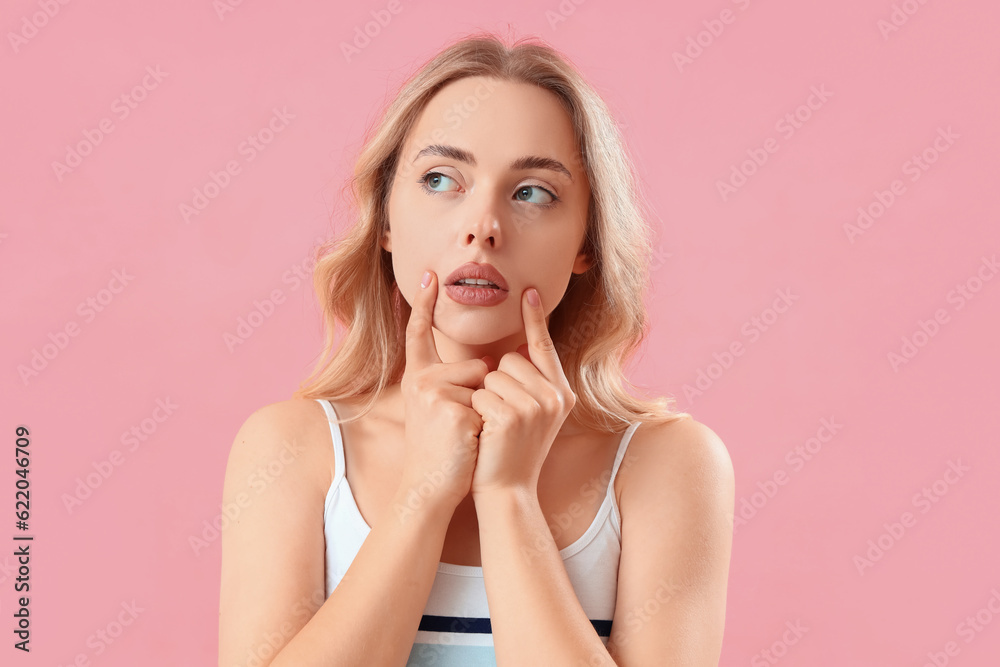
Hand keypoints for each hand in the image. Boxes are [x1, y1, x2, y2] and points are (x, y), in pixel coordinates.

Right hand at [398, 270, 488, 512]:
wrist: (432, 486)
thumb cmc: (446, 450)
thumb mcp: (446, 409)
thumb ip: (460, 382)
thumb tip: (494, 359)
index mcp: (418, 378)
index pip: (420, 334)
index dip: (425, 304)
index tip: (431, 275)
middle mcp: (421, 381)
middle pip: (478, 365)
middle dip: (484, 393)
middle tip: (462, 425)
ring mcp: (434, 394)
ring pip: (486, 382)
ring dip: (488, 408)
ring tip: (466, 434)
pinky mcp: (450, 409)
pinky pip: (489, 402)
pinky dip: (487, 424)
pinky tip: (468, 441)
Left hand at [469, 287, 576, 496]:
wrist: (507, 491)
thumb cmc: (511, 450)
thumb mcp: (532, 415)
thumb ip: (531, 383)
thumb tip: (521, 346)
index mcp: (562, 394)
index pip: (545, 347)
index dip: (535, 319)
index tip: (529, 291)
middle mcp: (554, 398)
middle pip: (510, 358)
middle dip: (496, 381)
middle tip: (501, 416)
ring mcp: (536, 408)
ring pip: (493, 375)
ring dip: (484, 397)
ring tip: (494, 426)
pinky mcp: (512, 417)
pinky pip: (482, 393)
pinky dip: (476, 410)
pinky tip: (486, 433)